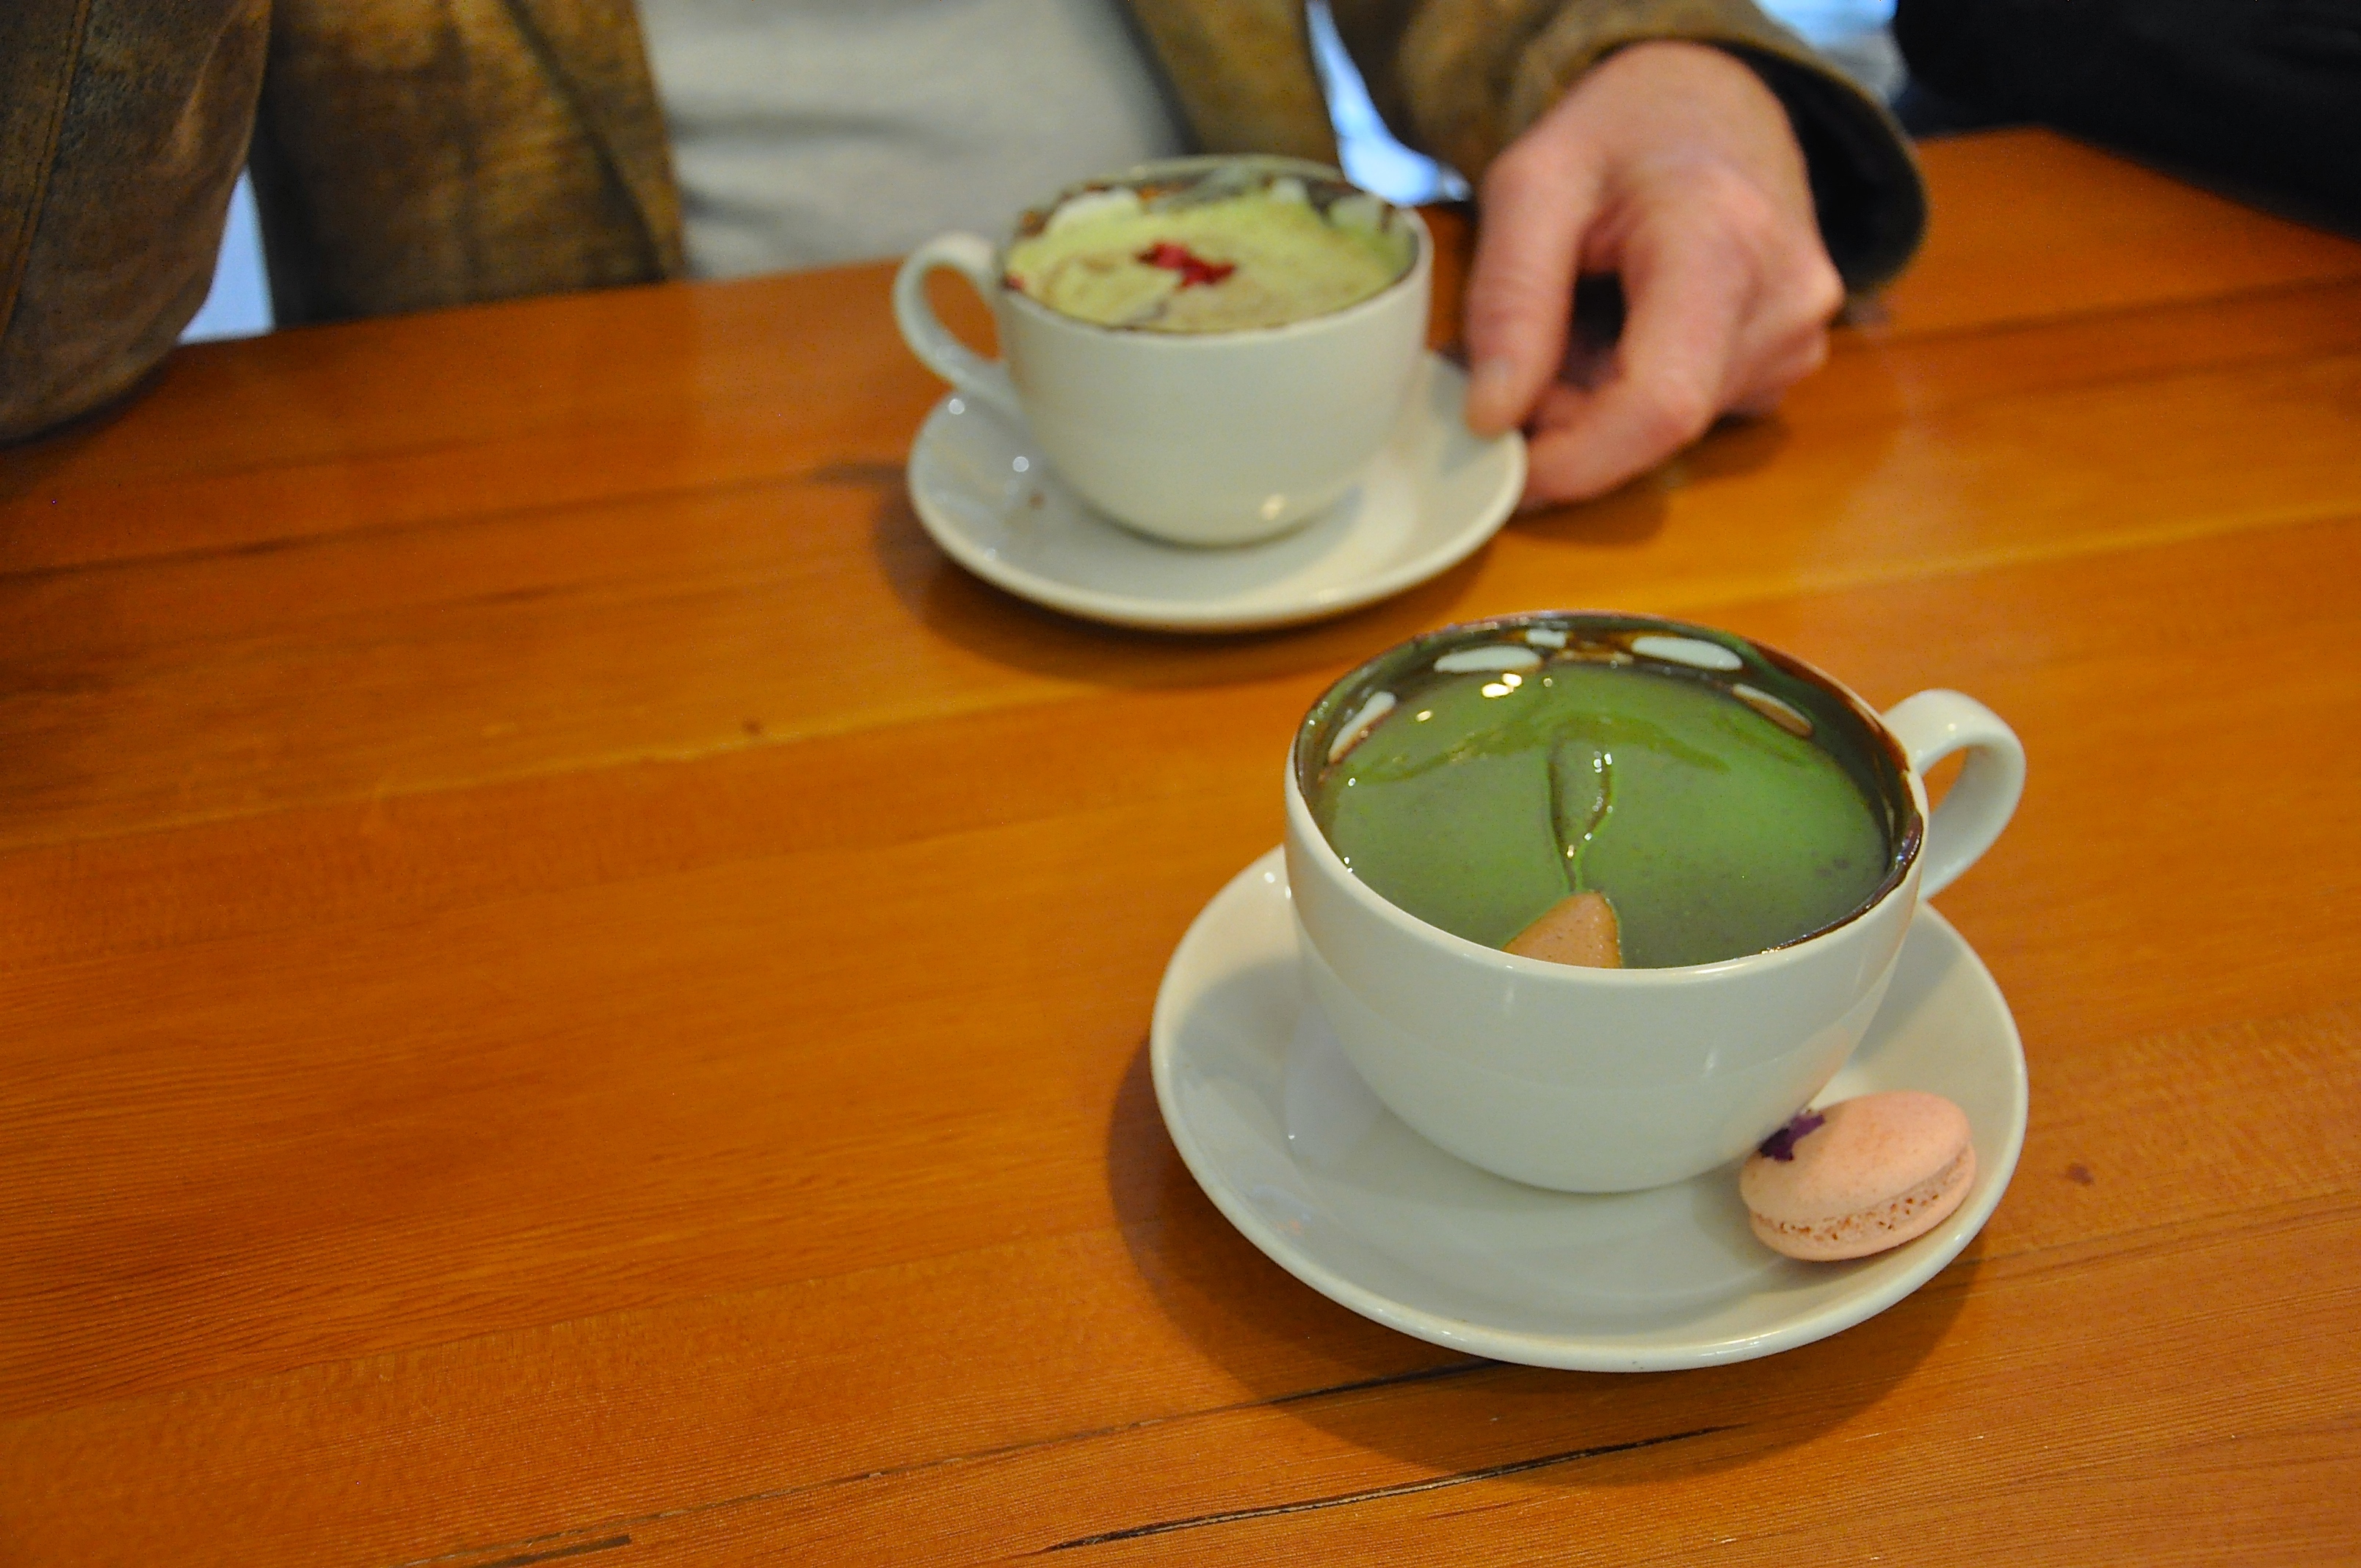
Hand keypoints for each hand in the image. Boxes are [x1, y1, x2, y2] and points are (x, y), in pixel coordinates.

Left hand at [1462, 40, 1844, 505]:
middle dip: (1568, 420)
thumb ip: (1509, 298)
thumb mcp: (1532, 182)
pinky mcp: (1791, 361)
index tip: (1502, 466)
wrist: (1713, 100)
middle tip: (1514, 359)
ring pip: (1669, 429)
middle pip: (1656, 425)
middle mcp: (1785, 302)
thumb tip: (1491, 419)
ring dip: (1596, 403)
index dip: (1575, 460)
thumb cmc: (1620, 133)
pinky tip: (1619, 328)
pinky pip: (1693, 415)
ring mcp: (1800, 338)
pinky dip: (1631, 394)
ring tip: (1575, 318)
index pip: (1660, 404)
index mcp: (1723, 243)